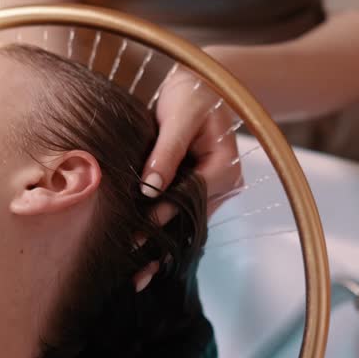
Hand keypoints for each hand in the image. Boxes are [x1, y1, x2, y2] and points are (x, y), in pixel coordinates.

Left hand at [132, 66, 241, 290]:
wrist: (207, 82)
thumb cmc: (193, 92)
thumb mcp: (180, 114)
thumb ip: (166, 151)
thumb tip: (149, 188)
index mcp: (224, 166)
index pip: (189, 198)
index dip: (162, 217)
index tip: (135, 235)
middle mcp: (225, 183)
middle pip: (190, 220)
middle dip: (162, 247)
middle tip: (134, 274)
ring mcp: (215, 189)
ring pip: (187, 223)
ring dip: (163, 246)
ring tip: (136, 275)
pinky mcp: (201, 189)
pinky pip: (183, 214)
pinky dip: (165, 231)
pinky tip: (146, 255)